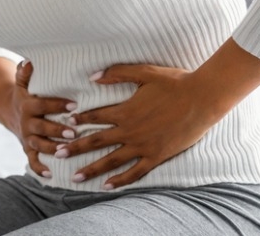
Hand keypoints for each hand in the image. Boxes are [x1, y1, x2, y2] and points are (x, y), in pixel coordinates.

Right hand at [0, 60, 77, 178]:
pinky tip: (51, 175)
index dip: (57, 105)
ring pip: (38, 145)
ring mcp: (27, 137)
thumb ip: (25, 72)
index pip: (42, 104)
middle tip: (74, 133)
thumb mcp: (22, 81)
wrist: (7, 110)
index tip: (74, 104)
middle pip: (41, 127)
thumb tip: (29, 60)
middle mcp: (26, 122)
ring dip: (52, 149)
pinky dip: (40, 169)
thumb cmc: (24, 93)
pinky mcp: (27, 149)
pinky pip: (32, 160)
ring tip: (67, 151)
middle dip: (56, 131)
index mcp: (27, 105)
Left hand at [61, 63, 232, 188]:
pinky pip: (135, 172)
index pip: (95, 117)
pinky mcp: (156, 156)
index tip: (66, 124)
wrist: (202, 99)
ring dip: (91, 169)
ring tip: (75, 177)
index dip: (79, 120)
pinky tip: (107, 186)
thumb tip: (92, 76)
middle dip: (75, 148)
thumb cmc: (175, 82)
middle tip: (57, 154)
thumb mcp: (144, 72)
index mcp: (125, 110)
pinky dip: (120, 180)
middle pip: (96, 142)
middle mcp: (130, 131)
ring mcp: (143, 146)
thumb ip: (117, 74)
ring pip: (111, 160)